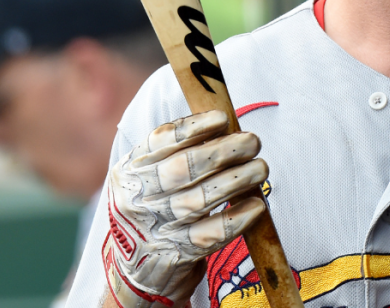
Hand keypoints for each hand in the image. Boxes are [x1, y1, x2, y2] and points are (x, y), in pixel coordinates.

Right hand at [102, 110, 267, 307]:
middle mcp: (136, 198)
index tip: (222, 118)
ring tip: (260, 168)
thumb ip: (175, 155)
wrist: (137, 271)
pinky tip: (256, 206)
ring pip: (198, 201)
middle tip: (253, 141)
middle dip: (221, 151)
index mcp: (129, 171)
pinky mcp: (174, 256)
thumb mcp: (147, 179)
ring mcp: (154, 229)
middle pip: (181, 169)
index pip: (159, 142)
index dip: (192, 128)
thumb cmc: (154, 211)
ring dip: (235, 181)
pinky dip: (235, 219)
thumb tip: (226, 128)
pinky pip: (209, 235)